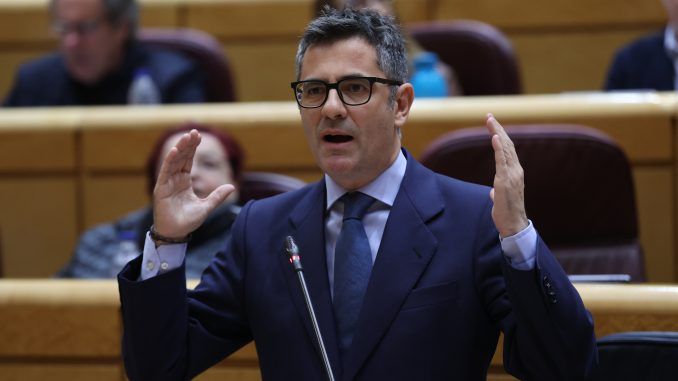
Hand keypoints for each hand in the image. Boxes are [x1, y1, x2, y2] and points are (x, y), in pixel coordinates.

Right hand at [152, 129, 234, 238]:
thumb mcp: (207, 207)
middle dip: (188, 144)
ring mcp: (167, 183)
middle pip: (181, 158)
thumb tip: (232, 186)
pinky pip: (165, 172)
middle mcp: (175, 179)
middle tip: (194, 131)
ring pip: (173, 162)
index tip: (199, 136)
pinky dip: (169, 161)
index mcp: (184, 181)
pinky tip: (174, 151)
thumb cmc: (188, 221)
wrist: (176, 234)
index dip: (193, 148)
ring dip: (179, 149)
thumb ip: (218, 196)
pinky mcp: (160, 189)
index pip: (189, 161)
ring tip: (186, 137)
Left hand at [486, 114, 528, 237]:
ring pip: (505, 149)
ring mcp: (511, 175)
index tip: (493, 124)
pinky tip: (495, 137)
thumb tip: (492, 192)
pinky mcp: (505, 181)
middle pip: (507, 145)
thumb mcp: (499, 198)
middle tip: (489, 116)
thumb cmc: (506, 213)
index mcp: (514, 173)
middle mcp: (515, 171)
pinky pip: (502, 162)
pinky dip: (499, 148)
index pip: (507, 150)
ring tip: (491, 121)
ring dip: (497, 133)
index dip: (500, 135)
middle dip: (498, 129)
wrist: (513, 225)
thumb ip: (497, 191)